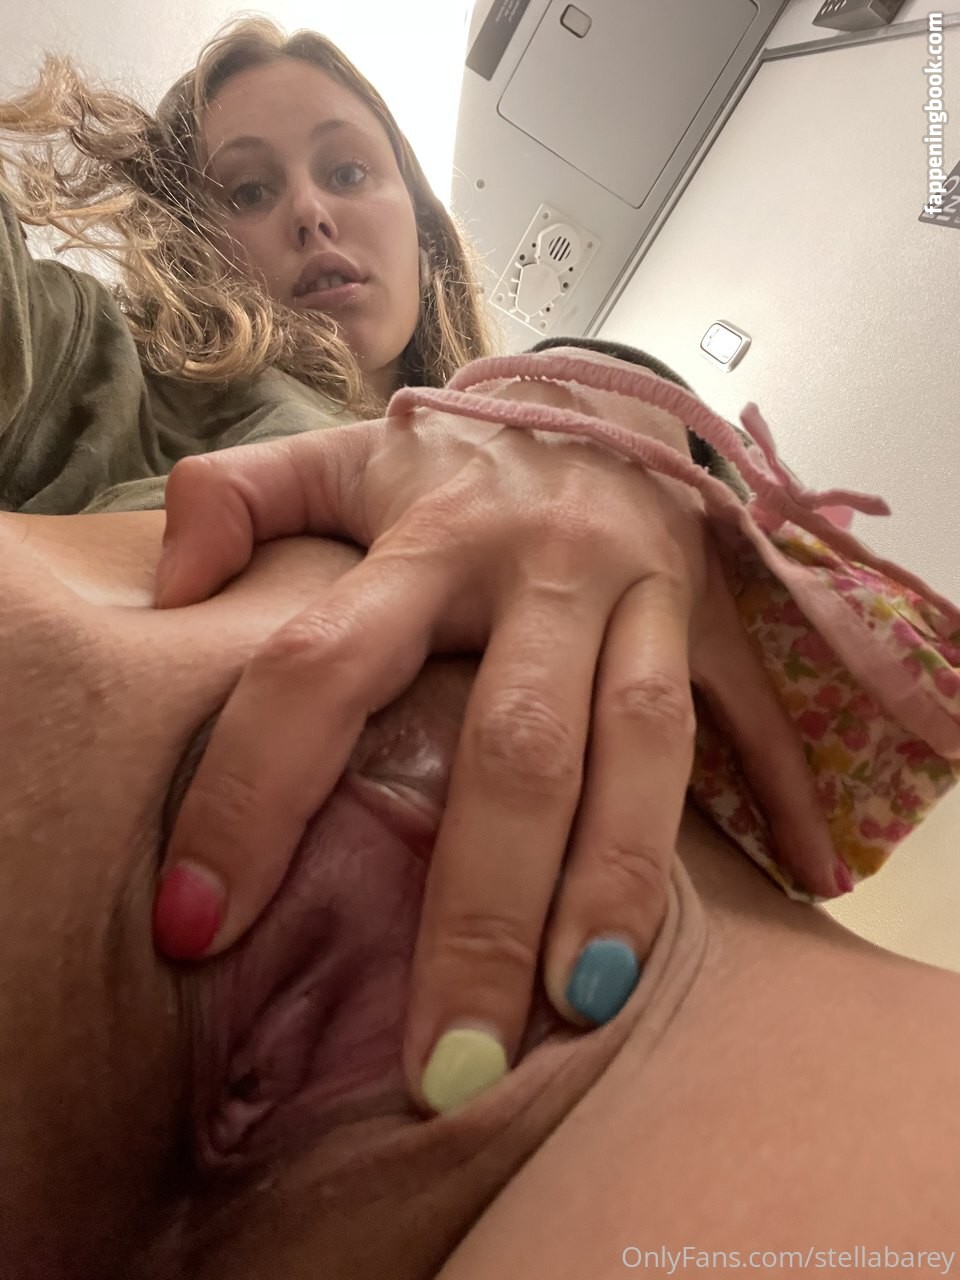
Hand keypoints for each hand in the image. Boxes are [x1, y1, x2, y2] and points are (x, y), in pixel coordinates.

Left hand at [151, 355, 839, 1113]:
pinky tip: (802, 886)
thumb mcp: (341, 457)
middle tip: (440, 1067)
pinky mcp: (720, 617)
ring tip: (581, 1010)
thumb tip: (171, 592)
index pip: (321, 669)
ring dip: (616, 882)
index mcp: (428, 533)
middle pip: (512, 748)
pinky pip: (756, 714)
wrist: (603, 402)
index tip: (196, 928)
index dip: (250, 795)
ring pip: (642, 748)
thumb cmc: (457, 462)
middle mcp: (544, 567)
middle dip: (474, 910)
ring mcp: (645, 595)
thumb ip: (238, 498)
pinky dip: (785, 797)